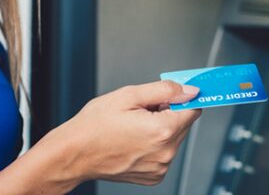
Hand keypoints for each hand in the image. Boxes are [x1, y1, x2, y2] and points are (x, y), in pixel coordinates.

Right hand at [43, 80, 201, 186]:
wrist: (75, 153)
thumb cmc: (94, 125)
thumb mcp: (128, 96)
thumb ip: (164, 90)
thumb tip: (189, 90)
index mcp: (162, 131)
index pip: (193, 109)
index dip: (181, 98)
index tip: (173, 94)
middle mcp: (165, 153)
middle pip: (183, 124)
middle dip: (167, 113)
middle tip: (140, 109)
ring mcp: (160, 167)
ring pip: (172, 139)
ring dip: (160, 129)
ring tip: (133, 126)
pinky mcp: (153, 176)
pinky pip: (163, 154)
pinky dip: (153, 145)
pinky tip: (133, 140)